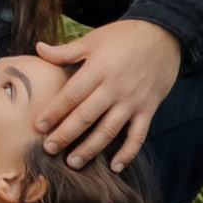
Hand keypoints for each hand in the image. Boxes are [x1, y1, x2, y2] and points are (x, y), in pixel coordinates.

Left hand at [38, 19, 180, 167]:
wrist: (164, 35)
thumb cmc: (124, 36)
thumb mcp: (94, 39)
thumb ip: (66, 51)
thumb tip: (38, 48)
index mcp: (98, 68)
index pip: (72, 95)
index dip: (54, 111)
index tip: (39, 126)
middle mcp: (115, 87)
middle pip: (86, 116)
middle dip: (65, 134)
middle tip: (49, 149)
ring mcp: (133, 100)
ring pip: (108, 130)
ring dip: (90, 148)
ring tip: (73, 162)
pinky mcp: (148, 109)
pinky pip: (138, 136)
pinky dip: (128, 153)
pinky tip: (115, 167)